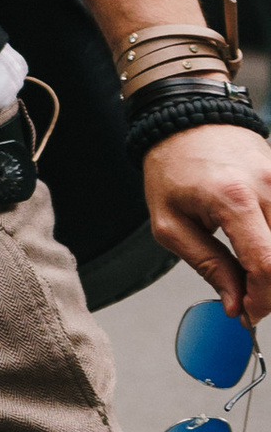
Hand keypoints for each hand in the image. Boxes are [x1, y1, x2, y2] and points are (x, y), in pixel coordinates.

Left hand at [145, 126, 270, 327]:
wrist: (185, 119)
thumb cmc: (171, 166)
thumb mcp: (170, 223)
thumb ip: (207, 265)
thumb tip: (235, 303)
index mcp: (234, 198)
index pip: (266, 264)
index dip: (262, 298)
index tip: (248, 313)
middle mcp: (268, 186)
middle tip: (250, 300)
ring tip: (250, 274)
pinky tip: (259, 251)